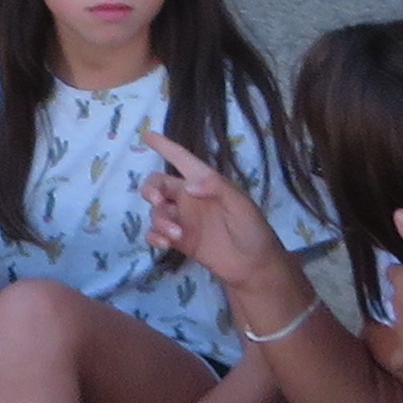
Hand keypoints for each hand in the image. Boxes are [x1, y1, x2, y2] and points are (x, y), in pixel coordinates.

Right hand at [143, 141, 290, 299]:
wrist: (255, 267)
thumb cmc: (253, 229)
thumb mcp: (241, 204)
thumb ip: (217, 188)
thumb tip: (187, 185)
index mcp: (205, 183)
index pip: (182, 160)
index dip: (166, 147)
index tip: (148, 135)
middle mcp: (190, 199)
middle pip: (159, 185)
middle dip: (151, 190)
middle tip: (159, 202)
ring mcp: (183, 220)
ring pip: (157, 211)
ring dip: (160, 220)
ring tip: (176, 235)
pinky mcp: (179, 241)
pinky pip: (156, 233)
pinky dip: (155, 236)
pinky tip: (165, 244)